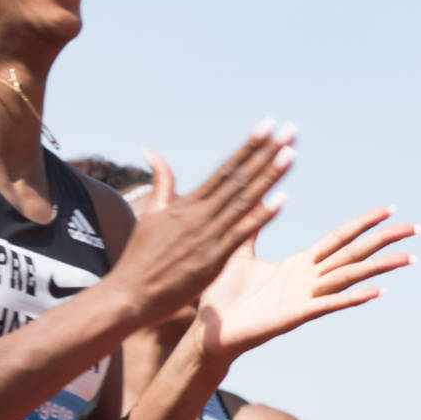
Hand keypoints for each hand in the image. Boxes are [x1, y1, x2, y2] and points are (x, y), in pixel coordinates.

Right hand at [104, 122, 296, 325]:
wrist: (129, 294)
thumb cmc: (139, 258)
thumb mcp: (150, 215)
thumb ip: (161, 183)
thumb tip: (152, 151)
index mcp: (187, 204)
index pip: (225, 169)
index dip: (249, 147)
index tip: (268, 126)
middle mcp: (200, 215)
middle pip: (240, 179)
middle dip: (266, 153)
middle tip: (289, 130)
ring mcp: (207, 236)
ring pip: (244, 201)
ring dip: (269, 177)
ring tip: (290, 154)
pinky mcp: (212, 260)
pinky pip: (241, 233)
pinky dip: (261, 216)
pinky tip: (282, 200)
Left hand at [196, 206, 414, 361]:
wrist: (208, 330)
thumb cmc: (222, 295)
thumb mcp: (238, 251)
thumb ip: (251, 224)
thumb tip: (254, 197)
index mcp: (299, 266)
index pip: (338, 240)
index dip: (362, 224)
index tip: (388, 209)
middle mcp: (309, 281)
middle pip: (354, 255)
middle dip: (383, 241)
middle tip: (415, 228)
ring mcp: (306, 299)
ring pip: (349, 278)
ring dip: (379, 268)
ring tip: (408, 257)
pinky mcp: (296, 315)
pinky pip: (329, 304)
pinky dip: (353, 297)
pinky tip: (378, 291)